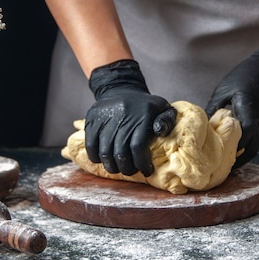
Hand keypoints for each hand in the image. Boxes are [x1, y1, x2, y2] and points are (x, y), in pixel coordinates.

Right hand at [85, 59, 176, 176]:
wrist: (121, 88)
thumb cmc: (145, 105)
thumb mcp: (162, 108)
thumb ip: (167, 120)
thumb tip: (160, 131)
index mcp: (143, 114)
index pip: (138, 146)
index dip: (141, 163)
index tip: (147, 171)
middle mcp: (123, 114)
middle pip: (120, 152)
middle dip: (127, 168)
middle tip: (131, 171)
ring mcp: (105, 116)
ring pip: (104, 151)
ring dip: (112, 166)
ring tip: (118, 168)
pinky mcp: (92, 119)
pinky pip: (90, 145)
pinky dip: (96, 157)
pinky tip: (104, 159)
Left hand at [205, 34, 258, 167]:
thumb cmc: (247, 74)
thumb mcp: (224, 89)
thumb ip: (214, 108)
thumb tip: (201, 125)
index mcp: (250, 113)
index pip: (242, 138)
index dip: (229, 150)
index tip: (213, 159)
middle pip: (249, 150)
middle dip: (234, 160)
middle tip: (216, 169)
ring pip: (252, 147)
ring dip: (239, 156)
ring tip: (221, 163)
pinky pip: (253, 140)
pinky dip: (242, 147)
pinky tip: (229, 148)